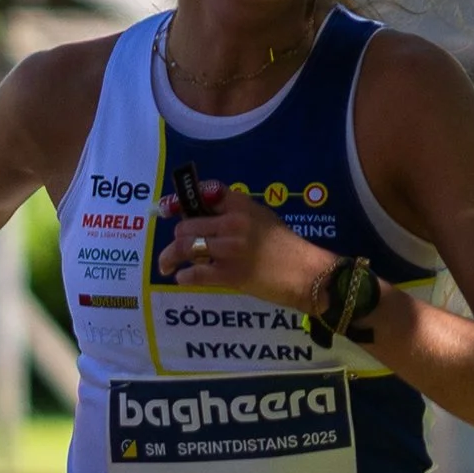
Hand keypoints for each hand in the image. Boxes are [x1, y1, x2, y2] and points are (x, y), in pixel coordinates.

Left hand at [154, 178, 330, 318]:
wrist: (306, 273)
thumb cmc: (285, 245)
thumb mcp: (262, 217)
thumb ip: (234, 213)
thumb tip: (202, 218)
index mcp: (240, 205)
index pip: (203, 194)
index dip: (180, 202)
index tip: (166, 210)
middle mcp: (232, 223)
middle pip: (187, 225)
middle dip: (177, 237)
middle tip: (176, 249)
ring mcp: (230, 249)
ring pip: (184, 247)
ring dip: (170, 257)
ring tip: (166, 266)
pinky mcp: (230, 274)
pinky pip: (195, 273)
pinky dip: (184, 276)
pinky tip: (182, 278)